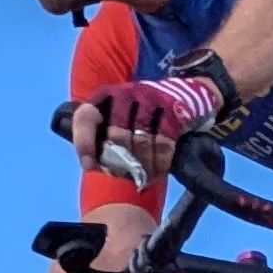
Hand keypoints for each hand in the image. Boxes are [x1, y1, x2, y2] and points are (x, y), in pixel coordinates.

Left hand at [69, 67, 232, 186]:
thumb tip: (98, 167)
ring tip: (146, 179)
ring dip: (143, 166)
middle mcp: (124, 93)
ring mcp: (149, 98)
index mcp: (105, 97)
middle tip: (128, 178)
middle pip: (116, 135)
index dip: (85, 143)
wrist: (187, 94)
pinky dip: (161, 161)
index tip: (90, 166)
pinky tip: (161, 171)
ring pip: (140, 141)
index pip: (86, 117)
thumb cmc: (146, 115)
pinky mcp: (172, 107)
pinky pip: (164, 141)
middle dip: (121, 163)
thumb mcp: (122, 120)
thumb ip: (107, 140)